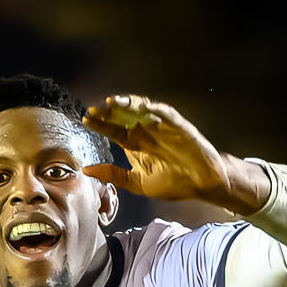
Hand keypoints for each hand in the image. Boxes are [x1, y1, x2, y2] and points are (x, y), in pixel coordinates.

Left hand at [80, 95, 269, 213]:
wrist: (200, 184)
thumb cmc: (172, 182)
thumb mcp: (136, 182)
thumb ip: (114, 175)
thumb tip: (87, 170)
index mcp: (135, 143)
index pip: (113, 129)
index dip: (100, 123)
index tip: (86, 118)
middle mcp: (146, 131)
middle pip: (124, 115)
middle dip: (109, 110)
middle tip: (96, 108)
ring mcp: (162, 126)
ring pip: (142, 109)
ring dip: (128, 104)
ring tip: (113, 102)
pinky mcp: (179, 126)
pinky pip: (166, 113)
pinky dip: (155, 108)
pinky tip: (143, 105)